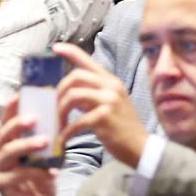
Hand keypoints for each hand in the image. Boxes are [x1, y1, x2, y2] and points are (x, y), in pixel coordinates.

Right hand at [0, 97, 58, 195]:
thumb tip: (58, 116)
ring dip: (27, 144)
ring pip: (8, 151)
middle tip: (35, 117)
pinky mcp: (1, 185)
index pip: (6, 122)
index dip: (11, 108)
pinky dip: (35, 171)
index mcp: (6, 145)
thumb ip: (45, 141)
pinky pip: (17, 174)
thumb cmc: (41, 183)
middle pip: (3, 134)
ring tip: (45, 140)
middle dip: (18, 123)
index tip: (20, 95)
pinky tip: (51, 172)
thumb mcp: (45, 158)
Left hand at [53, 43, 149, 169]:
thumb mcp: (110, 104)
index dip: (70, 52)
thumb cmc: (122, 128)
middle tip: (55, 108)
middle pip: (75, 77)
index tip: (55, 47)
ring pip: (73, 96)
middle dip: (60, 92)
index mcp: (111, 81)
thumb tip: (69, 92)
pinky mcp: (104, 117)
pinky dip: (67, 131)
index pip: (87, 60)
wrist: (140, 148)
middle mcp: (111, 87)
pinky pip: (77, 120)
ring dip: (61, 111)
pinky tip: (64, 139)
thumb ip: (91, 95)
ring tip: (59, 125)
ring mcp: (109, 101)